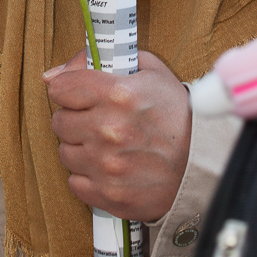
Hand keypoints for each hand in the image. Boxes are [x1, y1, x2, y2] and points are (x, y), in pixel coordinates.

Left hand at [45, 50, 190, 222]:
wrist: (205, 162)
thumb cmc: (176, 112)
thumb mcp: (148, 69)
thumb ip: (98, 60)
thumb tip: (52, 75)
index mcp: (118, 94)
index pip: (61, 88)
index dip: (68, 89)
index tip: (79, 93)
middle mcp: (109, 130)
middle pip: (59, 122)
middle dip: (74, 117)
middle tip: (97, 119)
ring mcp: (108, 166)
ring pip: (65, 153)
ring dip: (81, 148)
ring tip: (106, 144)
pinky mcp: (110, 195)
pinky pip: (74, 182)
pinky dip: (87, 175)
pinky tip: (109, 166)